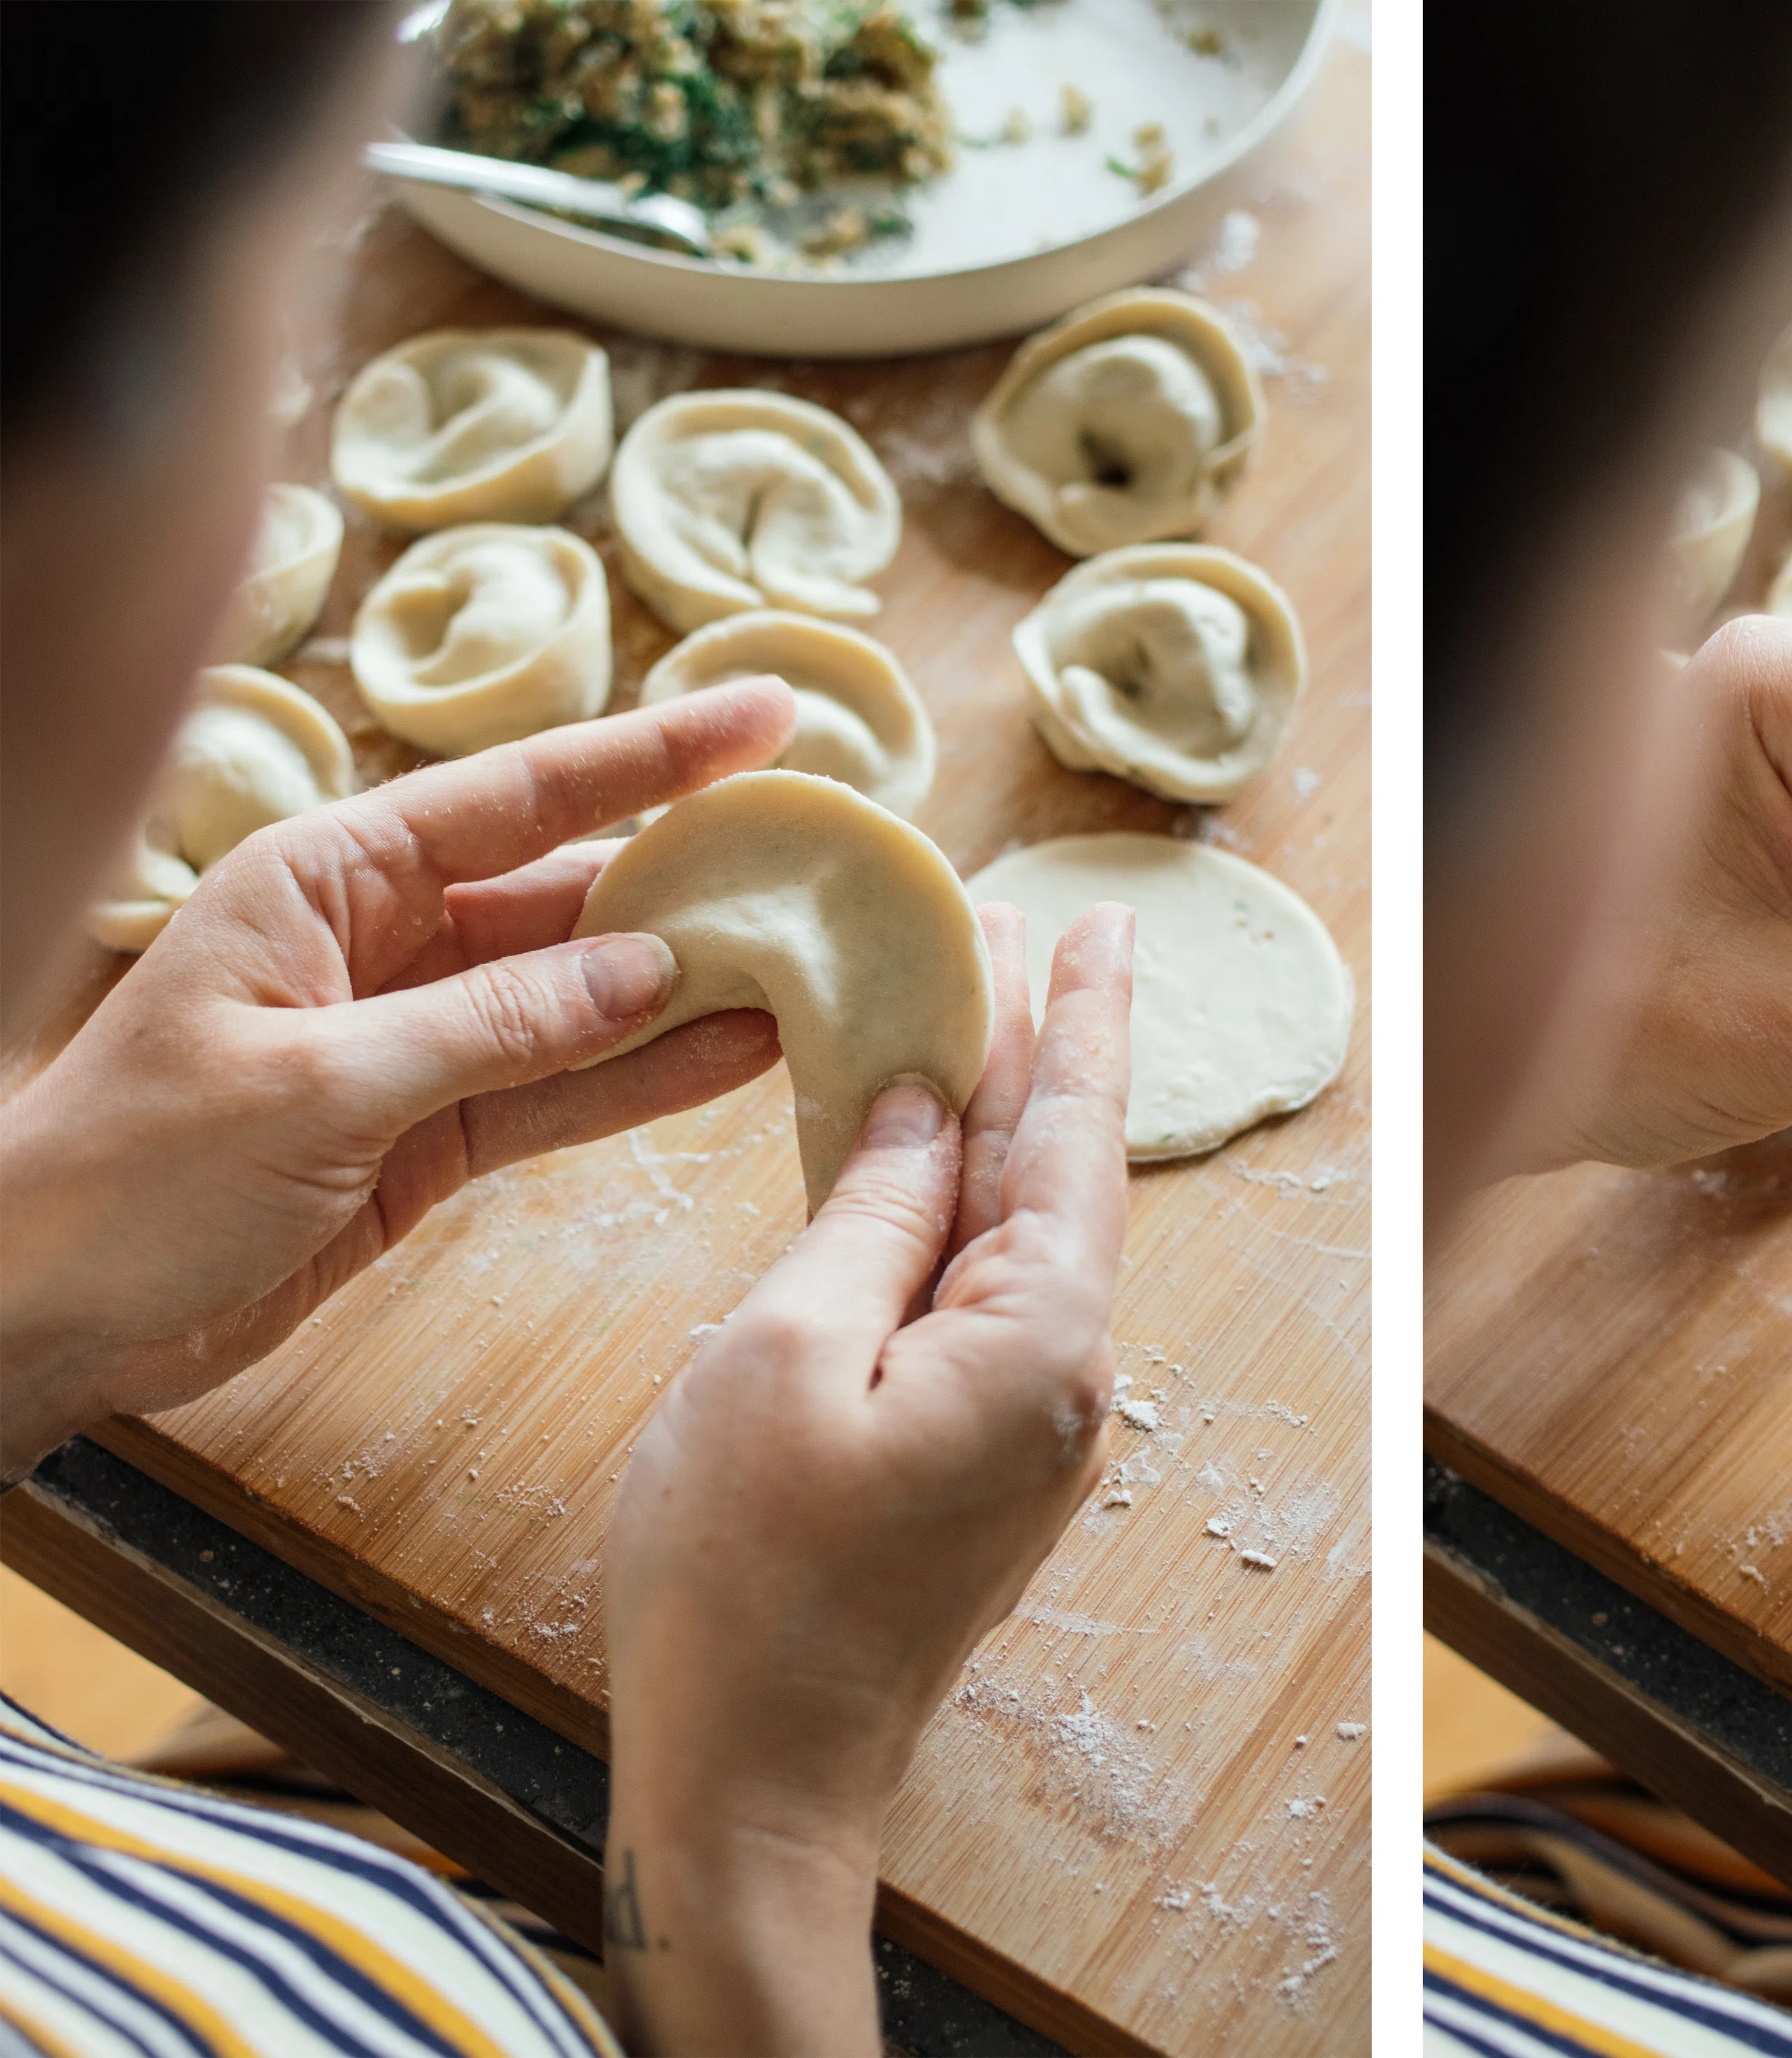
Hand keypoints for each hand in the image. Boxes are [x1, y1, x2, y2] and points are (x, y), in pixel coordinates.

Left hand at [0, 680, 795, 1475]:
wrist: (44, 1317)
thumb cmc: (130, 1175)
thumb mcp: (316, 1084)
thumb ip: (494, 1024)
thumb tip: (650, 968)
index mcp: (326, 879)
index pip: (517, 795)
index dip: (651, 756)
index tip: (767, 714)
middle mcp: (380, 940)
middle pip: (567, 893)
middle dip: (694, 880)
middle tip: (821, 864)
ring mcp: (414, 1040)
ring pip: (583, 998)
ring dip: (692, 990)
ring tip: (816, 967)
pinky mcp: (430, 1134)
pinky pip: (563, 1090)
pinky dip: (647, 1078)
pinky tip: (743, 1058)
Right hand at [598, 902, 1131, 2057]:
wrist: (758, 1780)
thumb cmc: (743, 1578)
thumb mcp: (781, 1354)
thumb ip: (867, 1215)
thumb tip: (920, 1108)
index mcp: (1040, 1341)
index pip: (1072, 1136)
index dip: (1077, 1016)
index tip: (1100, 919)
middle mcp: (1072, 1381)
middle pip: (1060, 1178)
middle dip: (1038, 1054)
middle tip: (1024, 935)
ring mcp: (1037, 1429)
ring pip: (1026, 1241)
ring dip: (996, 1134)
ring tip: (972, 1022)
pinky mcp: (989, 1463)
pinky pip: (991, 1304)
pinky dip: (961, 1221)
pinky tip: (925, 1173)